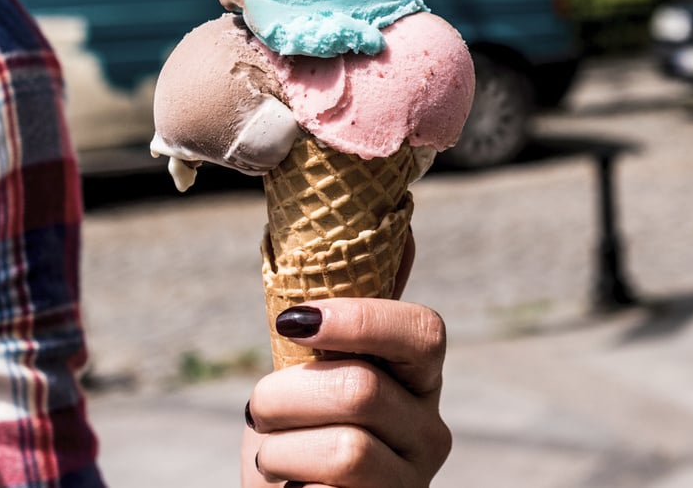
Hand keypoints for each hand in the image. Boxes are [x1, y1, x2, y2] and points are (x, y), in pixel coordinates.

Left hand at [242, 297, 449, 486]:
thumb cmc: (300, 430)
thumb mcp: (319, 367)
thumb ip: (349, 314)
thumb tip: (400, 231)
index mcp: (418, 379)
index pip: (421, 331)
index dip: (359, 318)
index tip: (296, 320)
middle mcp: (429, 430)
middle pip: (362, 389)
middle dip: (285, 395)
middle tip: (262, 405)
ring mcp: (410, 482)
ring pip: (342, 450)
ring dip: (278, 449)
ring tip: (274, 454)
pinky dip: (284, 487)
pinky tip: (291, 487)